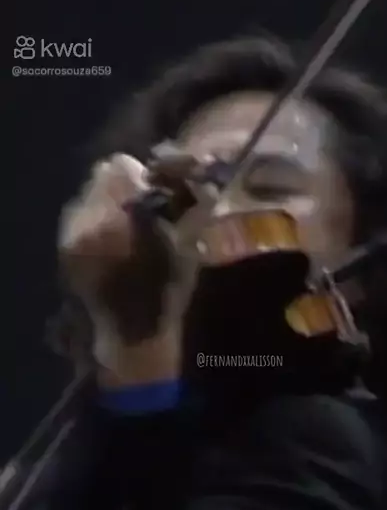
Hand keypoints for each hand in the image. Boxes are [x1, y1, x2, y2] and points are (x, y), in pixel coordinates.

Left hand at [58, 149, 216, 382]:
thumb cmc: (166, 296)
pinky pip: (82, 220)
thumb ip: (188, 207)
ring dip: (111, 205)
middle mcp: (83, 222)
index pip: (122, 168)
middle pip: (101, 177)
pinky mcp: (65, 252)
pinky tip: (115, 245)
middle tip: (148, 208)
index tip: (163, 191)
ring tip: (131, 228)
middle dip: (126, 187)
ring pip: (89, 197)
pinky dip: (98, 224)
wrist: (133, 341)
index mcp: (114, 219)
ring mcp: (69, 238)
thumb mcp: (186, 248)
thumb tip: (197, 180)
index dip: (147, 176)